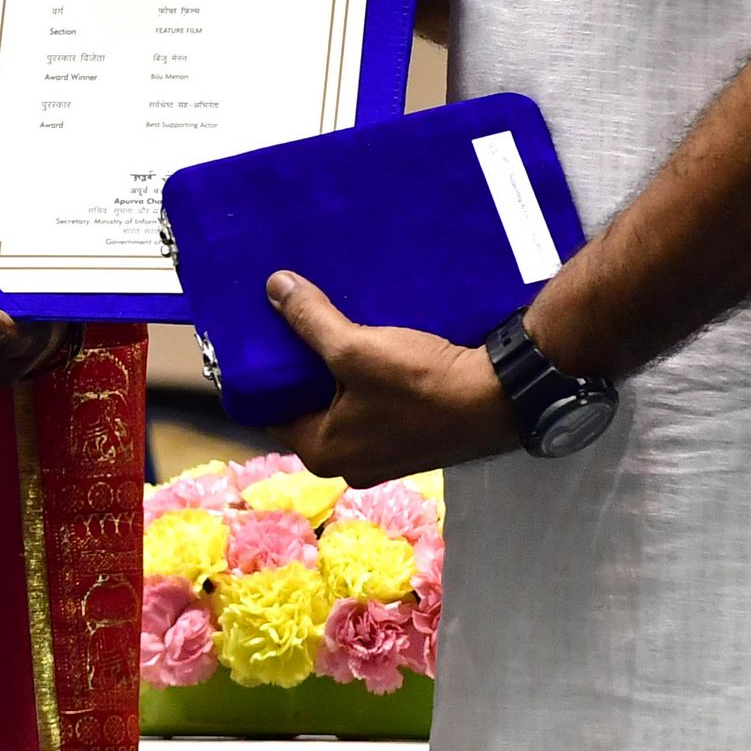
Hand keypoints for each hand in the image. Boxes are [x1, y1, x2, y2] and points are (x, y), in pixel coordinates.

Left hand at [264, 270, 518, 484]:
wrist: (501, 399)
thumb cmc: (421, 384)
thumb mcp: (355, 347)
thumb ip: (310, 320)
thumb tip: (273, 287)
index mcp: (322, 451)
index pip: (268, 413)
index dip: (256, 377)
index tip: (249, 342)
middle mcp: (348, 463)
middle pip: (304, 408)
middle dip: (295, 370)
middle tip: (281, 325)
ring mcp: (383, 455)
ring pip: (339, 406)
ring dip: (331, 372)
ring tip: (319, 328)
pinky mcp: (410, 440)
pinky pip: (369, 406)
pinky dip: (360, 380)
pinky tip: (362, 346)